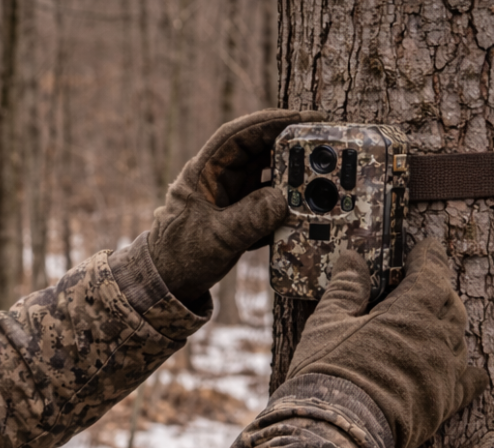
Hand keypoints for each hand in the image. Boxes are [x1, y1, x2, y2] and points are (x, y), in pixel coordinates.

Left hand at [149, 108, 324, 304]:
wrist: (168, 284)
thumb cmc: (179, 258)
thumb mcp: (215, 239)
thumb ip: (248, 220)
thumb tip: (281, 200)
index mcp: (203, 172)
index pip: (238, 136)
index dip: (271, 122)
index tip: (305, 118)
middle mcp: (218, 179)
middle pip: (259, 151)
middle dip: (291, 147)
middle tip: (325, 145)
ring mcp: (230, 196)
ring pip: (267, 176)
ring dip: (293, 177)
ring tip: (324, 177)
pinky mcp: (240, 216)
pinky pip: (269, 201)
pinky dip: (288, 203)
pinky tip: (308, 207)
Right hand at [287, 241, 487, 447]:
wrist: (340, 428)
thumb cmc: (329, 371)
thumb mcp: (327, 323)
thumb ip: (345, 289)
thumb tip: (353, 260)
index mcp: (410, 311)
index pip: (432, 273)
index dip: (429, 257)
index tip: (426, 247)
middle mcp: (437, 338)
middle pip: (451, 305)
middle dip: (439, 292)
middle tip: (423, 286)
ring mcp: (445, 371)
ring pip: (459, 340)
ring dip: (449, 327)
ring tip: (433, 325)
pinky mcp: (444, 403)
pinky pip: (469, 383)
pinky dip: (470, 373)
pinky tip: (471, 372)